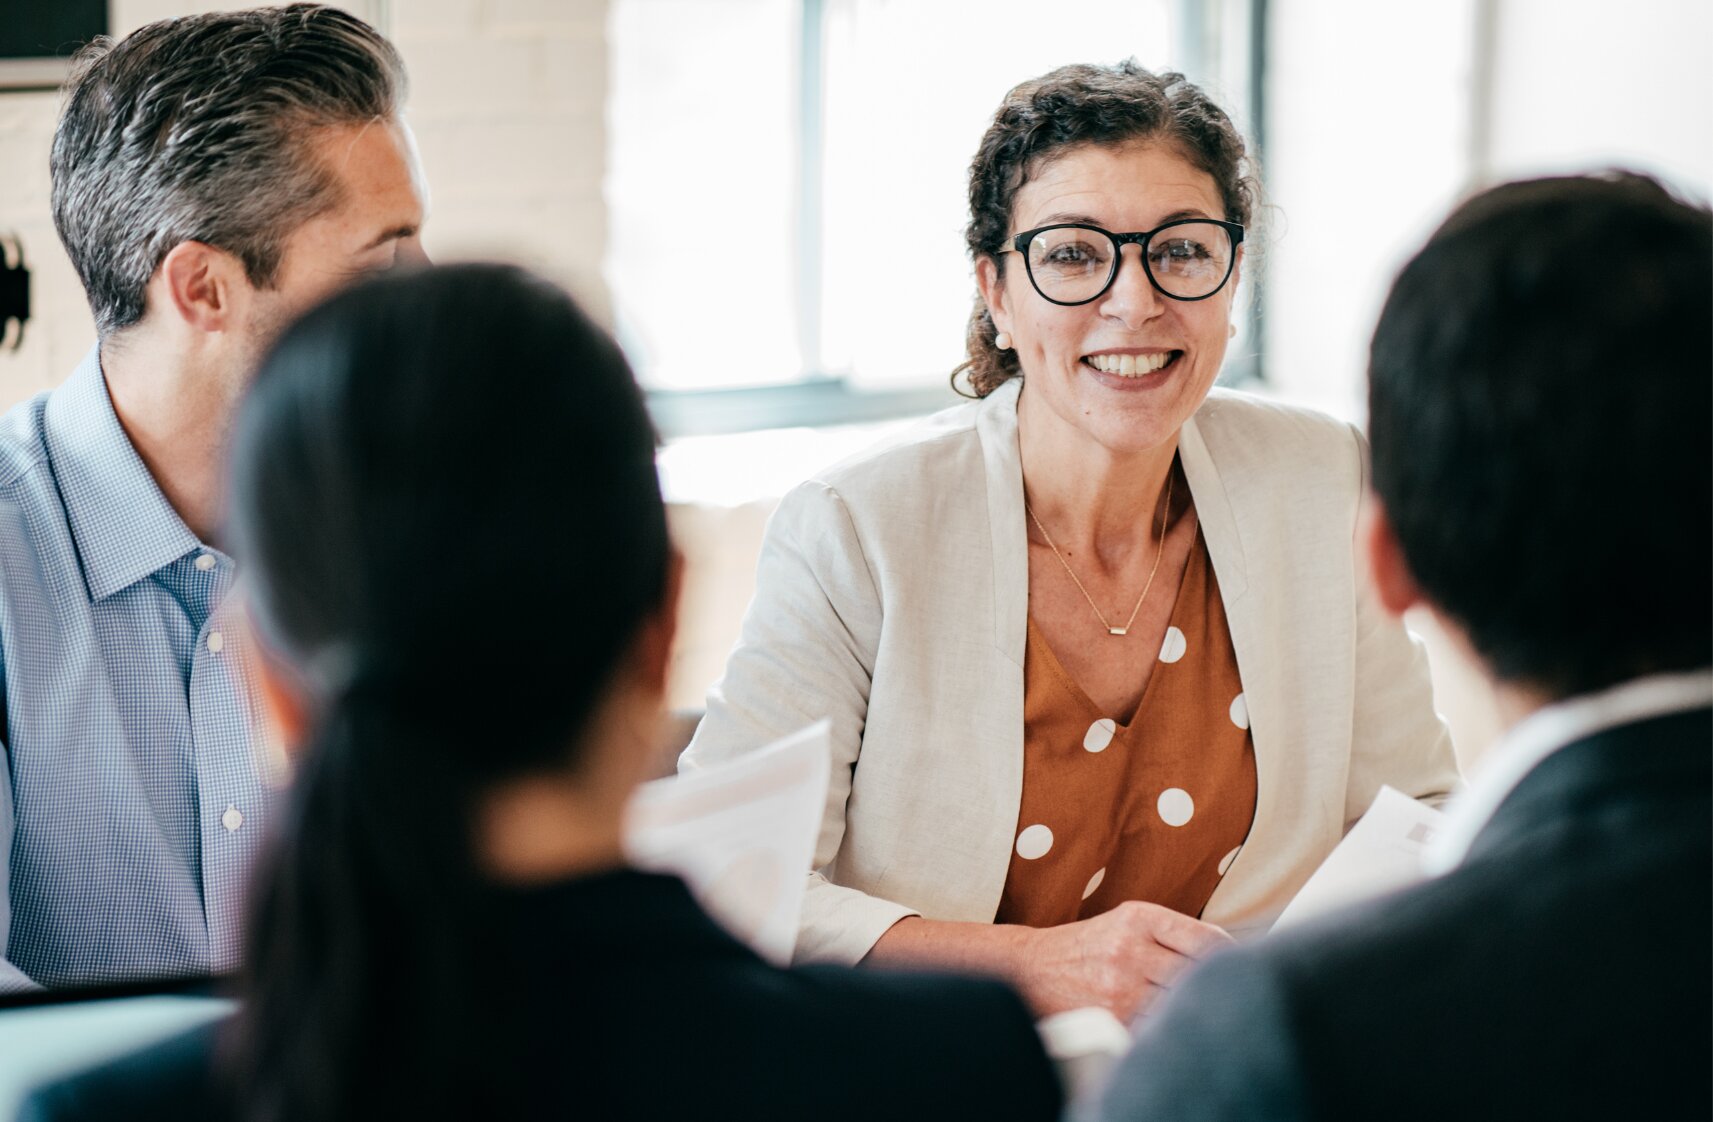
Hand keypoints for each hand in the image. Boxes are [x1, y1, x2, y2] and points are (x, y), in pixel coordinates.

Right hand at [1015, 901, 1232, 1019]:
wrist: (1033, 968)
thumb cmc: (1089, 945)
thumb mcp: (1127, 921)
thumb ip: (1173, 932)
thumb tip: (1225, 948)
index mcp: (1139, 918)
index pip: (1205, 939)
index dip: (1229, 956)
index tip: (1238, 965)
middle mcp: (1130, 949)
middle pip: (1197, 974)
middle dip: (1213, 984)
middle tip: (1225, 990)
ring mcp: (1121, 987)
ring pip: (1180, 1003)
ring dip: (1192, 1007)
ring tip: (1198, 1008)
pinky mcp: (1113, 1019)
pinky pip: (1157, 1026)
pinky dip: (1168, 1026)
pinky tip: (1169, 1022)